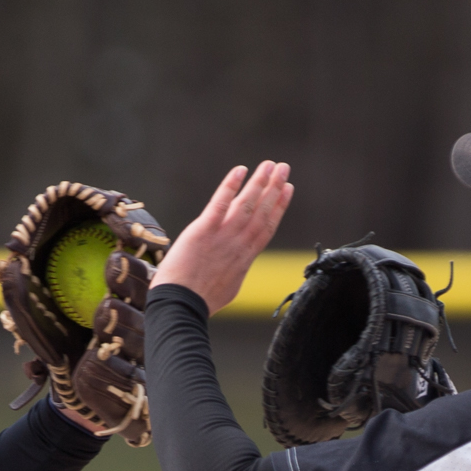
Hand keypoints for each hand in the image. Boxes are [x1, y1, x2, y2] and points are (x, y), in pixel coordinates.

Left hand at [153, 160, 294, 309]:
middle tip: (284, 168)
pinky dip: (231, 185)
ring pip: (247, 204)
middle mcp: (239, 244)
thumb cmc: (201, 301)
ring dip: (259, 183)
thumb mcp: (228, 288)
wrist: (182, 306)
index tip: (288, 190)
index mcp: (245, 258)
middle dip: (275, 188)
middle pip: (262, 211)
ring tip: (270, 165)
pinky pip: (220, 203)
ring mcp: (222, 236)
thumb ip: (235, 270)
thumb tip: (238, 266)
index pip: (267, 227)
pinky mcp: (203, 230)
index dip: (279, 207)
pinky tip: (241, 170)